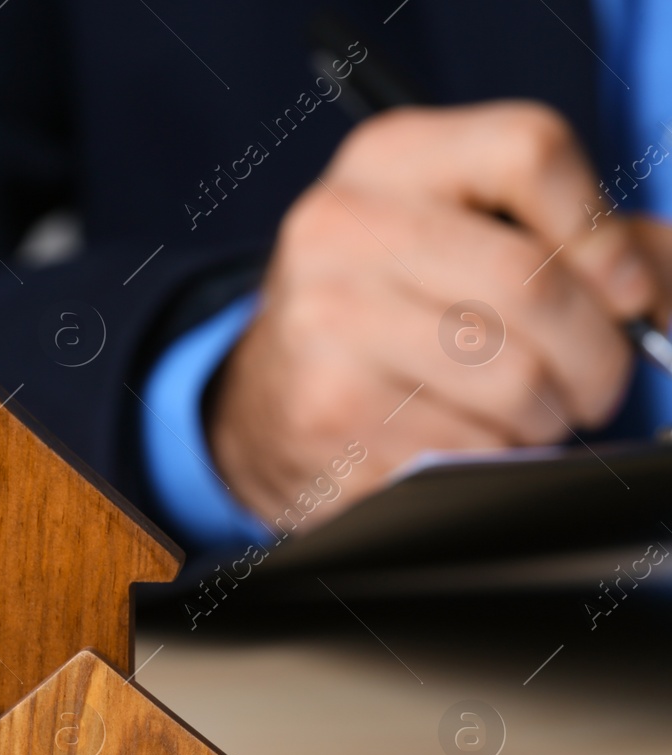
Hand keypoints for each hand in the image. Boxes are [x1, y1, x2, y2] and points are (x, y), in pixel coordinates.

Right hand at [210, 101, 660, 526]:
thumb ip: (589, 243)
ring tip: (526, 417)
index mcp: (388, 158)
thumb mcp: (470, 241)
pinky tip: (464, 442)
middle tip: (593, 385)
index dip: (603, 231)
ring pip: (513, 376)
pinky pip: (467, 444)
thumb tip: (662, 296)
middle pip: (532, 278)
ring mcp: (325, 320)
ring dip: (546, 416)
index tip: (623, 293)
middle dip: (597, 354)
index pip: (528, 151)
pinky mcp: (327, 410)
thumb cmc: (396, 315)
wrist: (268, 403)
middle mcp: (341, 225)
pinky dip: (489, 457)